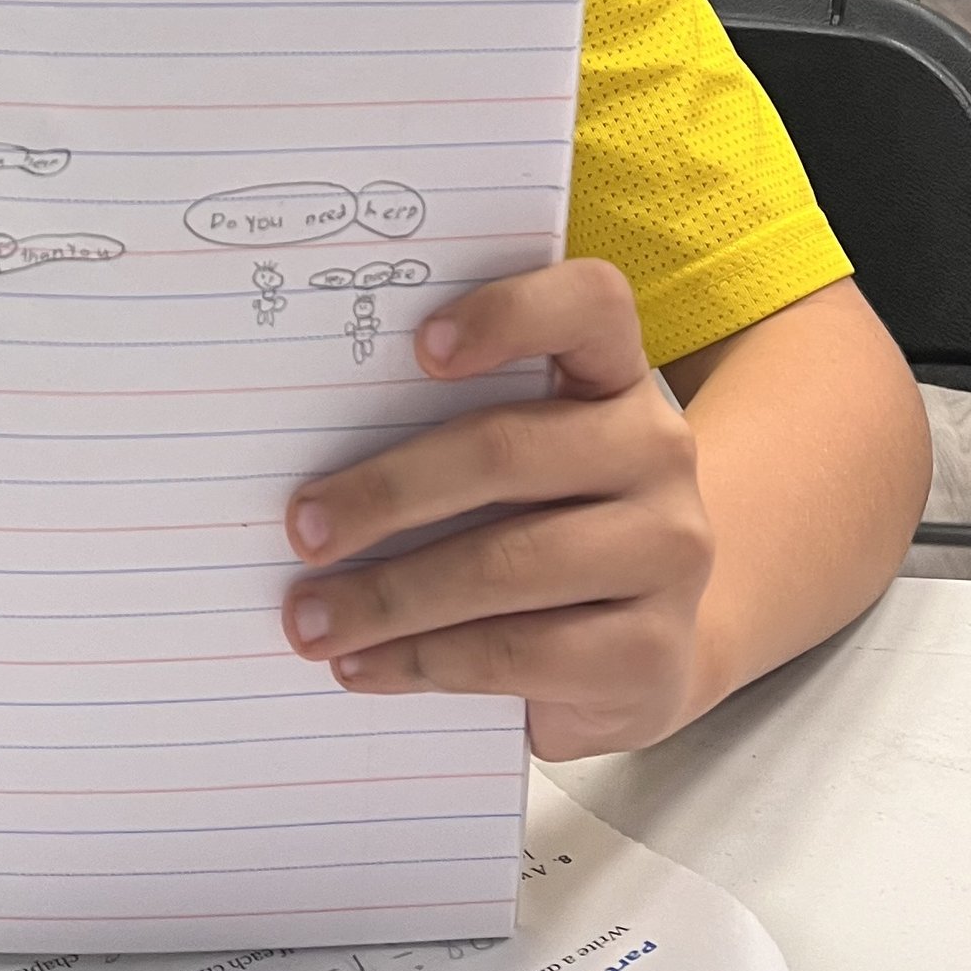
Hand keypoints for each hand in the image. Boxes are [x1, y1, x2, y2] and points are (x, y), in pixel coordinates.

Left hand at [279, 259, 714, 759]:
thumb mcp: (508, 468)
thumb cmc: (535, 528)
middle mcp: (657, 450)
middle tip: (301, 529)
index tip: (419, 347)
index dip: (510, 312)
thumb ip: (440, 433)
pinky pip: (517, 653)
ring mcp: (668, 553)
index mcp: (614, 376)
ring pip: (506, 564)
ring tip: (310, 620)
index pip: (590, 302)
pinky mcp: (654, 653)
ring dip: (388, 596)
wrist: (639, 651)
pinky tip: (364, 668)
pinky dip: (422, 662)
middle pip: (508, 449)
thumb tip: (310, 475)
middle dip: (386, 492)